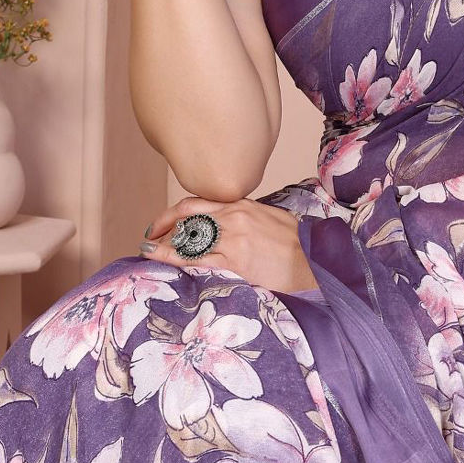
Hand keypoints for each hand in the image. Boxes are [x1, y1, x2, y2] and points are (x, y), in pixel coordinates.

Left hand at [138, 195, 318, 293]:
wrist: (315, 260)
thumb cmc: (299, 244)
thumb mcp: (270, 220)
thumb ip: (246, 219)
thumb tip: (227, 225)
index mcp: (242, 204)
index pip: (198, 203)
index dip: (174, 212)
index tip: (162, 222)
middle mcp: (234, 216)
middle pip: (187, 217)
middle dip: (163, 227)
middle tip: (148, 237)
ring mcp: (233, 237)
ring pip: (187, 237)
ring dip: (163, 245)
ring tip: (148, 251)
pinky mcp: (235, 260)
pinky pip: (197, 258)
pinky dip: (175, 258)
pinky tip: (160, 260)